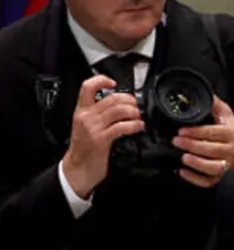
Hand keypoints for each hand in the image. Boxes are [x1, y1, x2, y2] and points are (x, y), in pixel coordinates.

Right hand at [62, 75, 145, 198]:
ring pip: (118, 110)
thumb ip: (99, 114)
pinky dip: (134, 125)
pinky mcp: (101, 139)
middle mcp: (86, 116)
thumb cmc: (85, 149)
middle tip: (137, 105)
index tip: (113, 82)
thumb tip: (119, 105)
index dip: (101, 80)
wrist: (78, 169)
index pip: (87, 87)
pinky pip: (121, 126)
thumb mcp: (87, 126)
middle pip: (111, 98)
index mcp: (81, 111)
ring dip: (134, 112)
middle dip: (129, 100)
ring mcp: (93, 127)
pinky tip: (139, 126)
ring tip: (140, 116)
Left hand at [172, 96, 233, 187]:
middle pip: (212, 150)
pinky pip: (209, 181)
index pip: (213, 133)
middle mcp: (232, 151)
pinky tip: (183, 172)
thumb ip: (215, 106)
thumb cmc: (232, 132)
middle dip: (192, 146)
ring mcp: (228, 166)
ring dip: (196, 163)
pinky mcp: (222, 177)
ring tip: (183, 157)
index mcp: (232, 134)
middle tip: (177, 141)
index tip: (182, 130)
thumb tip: (204, 93)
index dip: (196, 132)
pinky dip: (195, 178)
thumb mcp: (227, 116)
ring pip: (213, 167)